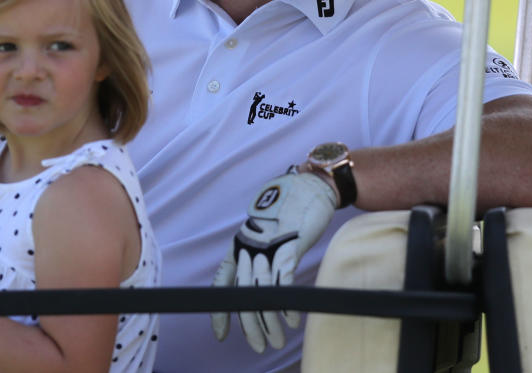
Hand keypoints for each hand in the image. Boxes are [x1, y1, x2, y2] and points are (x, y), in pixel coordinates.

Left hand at [211, 171, 336, 351]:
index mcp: (241, 243)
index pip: (224, 282)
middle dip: (249, 325)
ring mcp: (268, 246)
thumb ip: (261, 254)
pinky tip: (290, 321)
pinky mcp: (289, 245)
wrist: (311, 185)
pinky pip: (283, 281)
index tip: (221, 335)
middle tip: (258, 347)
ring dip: (269, 321)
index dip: (220, 311)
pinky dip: (286, 304)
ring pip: (262, 292)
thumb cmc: (291, 209)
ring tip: (276, 341)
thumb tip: (261, 279)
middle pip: (243, 294)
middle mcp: (250, 246)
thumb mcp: (269, 233)